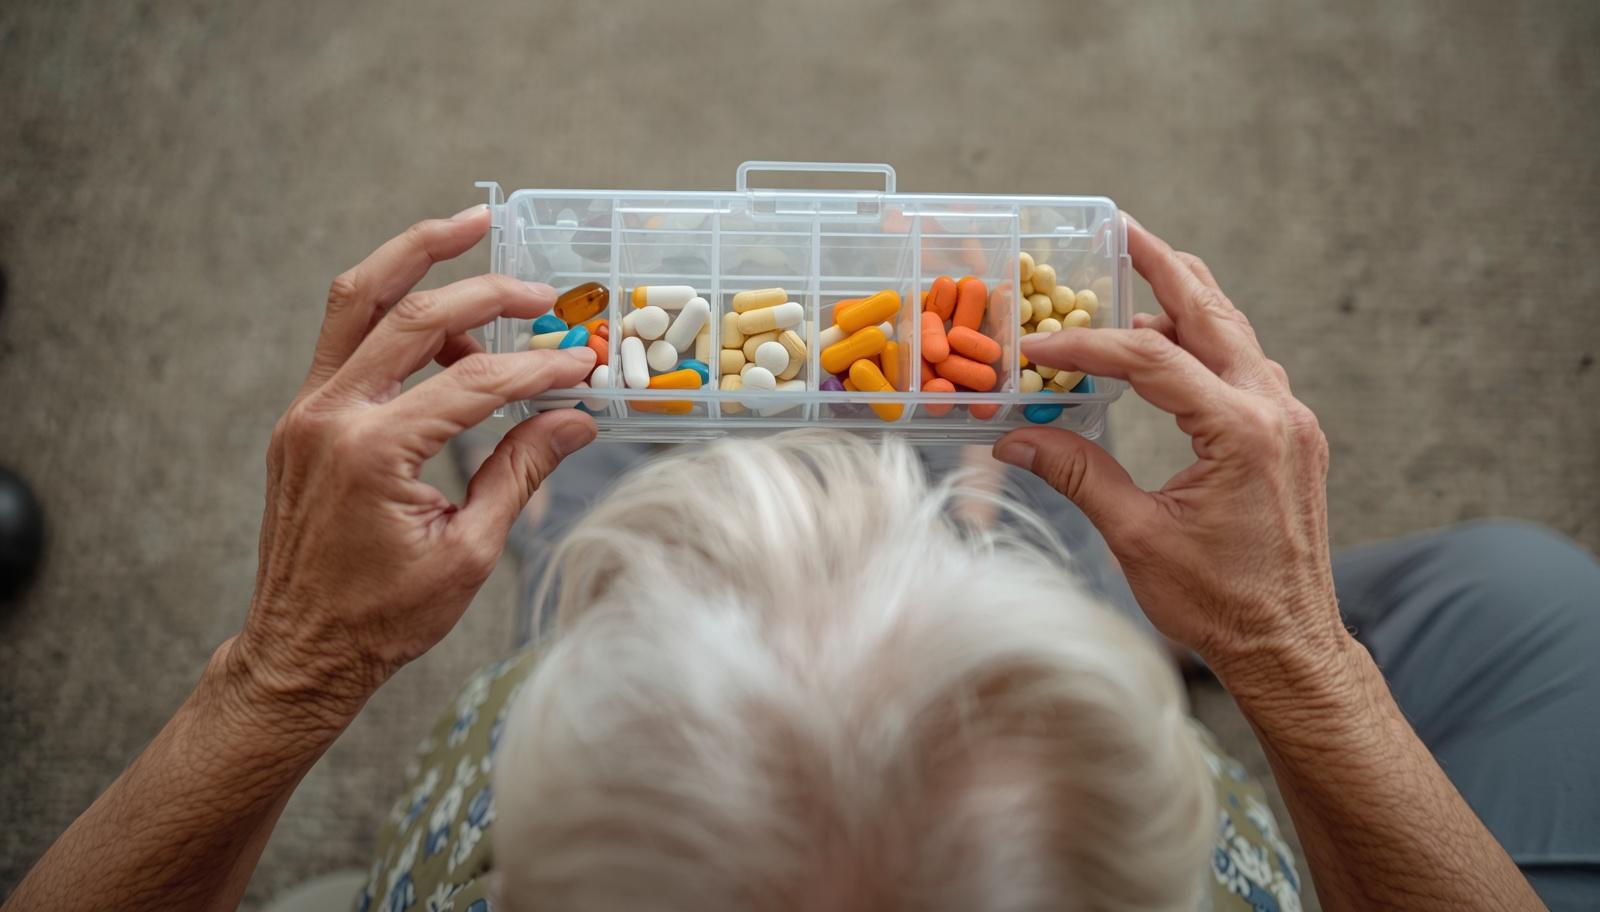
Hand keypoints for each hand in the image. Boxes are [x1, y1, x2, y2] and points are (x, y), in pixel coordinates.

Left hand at [234, 206, 597, 721]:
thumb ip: (520, 471)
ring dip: (413, 259)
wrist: (301, 651)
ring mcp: (307, 412)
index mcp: (371, 452)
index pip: (474, 383)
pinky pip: (347, 341)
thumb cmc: (383, 617)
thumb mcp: (468, 551)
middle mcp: (329, 416)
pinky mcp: (304, 419)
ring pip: (357, 301)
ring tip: (471, 237)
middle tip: (539, 287)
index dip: (538, 369)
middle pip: (410, 315)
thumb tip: (577, 419)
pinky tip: (446, 328)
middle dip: (483, 290)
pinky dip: (394, 315)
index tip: (582, 364)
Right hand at [994, 215, 1342, 686]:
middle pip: (1212, 314)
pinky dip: (1205, 344)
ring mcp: (1290, 422)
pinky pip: (1245, 368)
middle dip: (1163, 268)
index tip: (1035, 346)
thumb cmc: (1218, 603)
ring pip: (1235, 335)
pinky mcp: (1289, 439)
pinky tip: (1170, 345)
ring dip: (1187, 300)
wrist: (1289, 644)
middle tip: (1122, 228)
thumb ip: (1078, 475)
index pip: (1152, 361)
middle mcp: (1276, 411)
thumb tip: (1015, 438)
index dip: (1086, 345)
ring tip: (1143, 267)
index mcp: (1241, 432)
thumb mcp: (1138, 537)